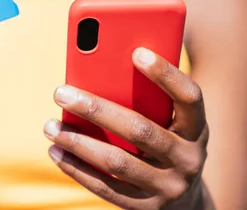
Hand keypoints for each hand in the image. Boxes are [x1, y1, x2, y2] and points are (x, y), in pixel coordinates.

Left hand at [44, 48, 208, 209]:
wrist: (185, 198)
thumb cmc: (167, 139)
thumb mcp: (171, 120)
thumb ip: (149, 97)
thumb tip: (103, 64)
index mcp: (197, 128)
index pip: (189, 96)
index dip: (166, 74)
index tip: (136, 52)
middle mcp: (188, 159)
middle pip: (140, 130)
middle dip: (96, 109)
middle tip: (60, 92)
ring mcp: (168, 187)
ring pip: (117, 162)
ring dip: (78, 142)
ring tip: (49, 126)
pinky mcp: (146, 208)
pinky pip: (106, 188)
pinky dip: (77, 169)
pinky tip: (56, 151)